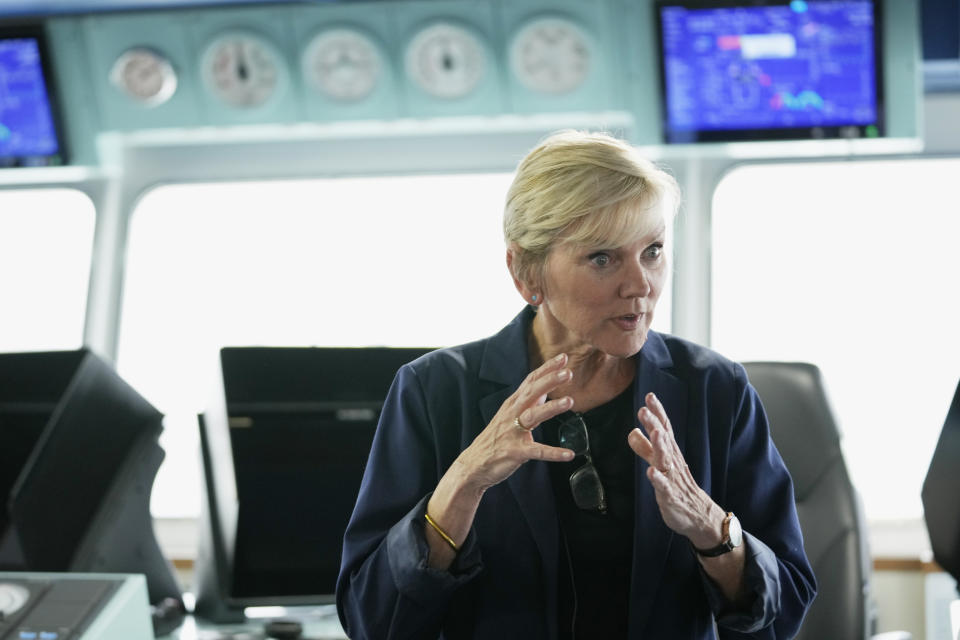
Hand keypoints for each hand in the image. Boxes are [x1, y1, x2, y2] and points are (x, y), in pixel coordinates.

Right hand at [457, 353, 575, 494]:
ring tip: (570, 401)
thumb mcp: (510, 414)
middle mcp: (512, 414)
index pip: (531, 381)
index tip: (563, 357)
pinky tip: (568, 454)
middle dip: (549, 381)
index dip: (546, 369)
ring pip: (533, 416)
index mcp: (513, 404)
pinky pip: (537, 451)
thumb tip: (546, 387)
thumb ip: (528, 401)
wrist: (474, 463)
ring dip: (551, 408)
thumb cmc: (495, 438)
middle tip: (568, 372)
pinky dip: (553, 453)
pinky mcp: (515, 451)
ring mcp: (513, 432)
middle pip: (531, 392)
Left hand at [627, 392, 724, 549]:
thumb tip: (633, 432)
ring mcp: (672, 478)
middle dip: (654, 424)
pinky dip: (657, 479)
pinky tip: (651, 472)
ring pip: (665, 460)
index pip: (665, 429)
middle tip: (644, 409)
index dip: (658, 413)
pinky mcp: (670, 495)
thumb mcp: (660, 463)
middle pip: (664, 440)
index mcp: (670, 453)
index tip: (650, 396)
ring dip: (659, 446)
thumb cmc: (678, 486)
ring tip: (655, 433)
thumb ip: (646, 448)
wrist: (698, 515)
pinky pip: (664, 487)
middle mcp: (672, 462)